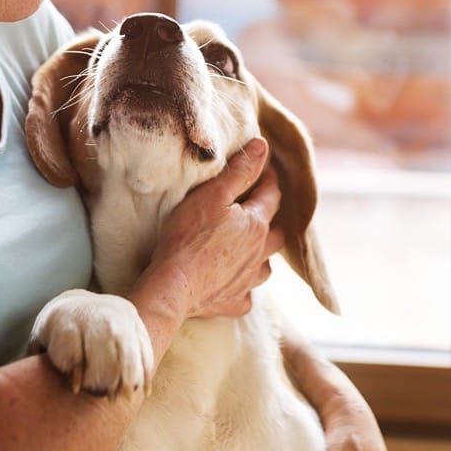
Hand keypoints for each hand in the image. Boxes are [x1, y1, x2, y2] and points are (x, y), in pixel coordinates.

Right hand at [145, 137, 284, 319]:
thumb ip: (240, 171)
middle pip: (277, 234)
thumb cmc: (188, 236)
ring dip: (260, 255)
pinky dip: (243, 286)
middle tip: (255, 209)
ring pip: (265, 266)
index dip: (267, 178)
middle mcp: (260, 254)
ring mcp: (248, 282)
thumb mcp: (212, 194)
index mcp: (257, 225)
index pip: (272, 195)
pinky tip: (232, 283)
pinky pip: (246, 294)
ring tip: (247, 248)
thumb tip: (263, 147)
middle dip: (269, 219)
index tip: (261, 168)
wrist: (173, 287)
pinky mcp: (234, 303)